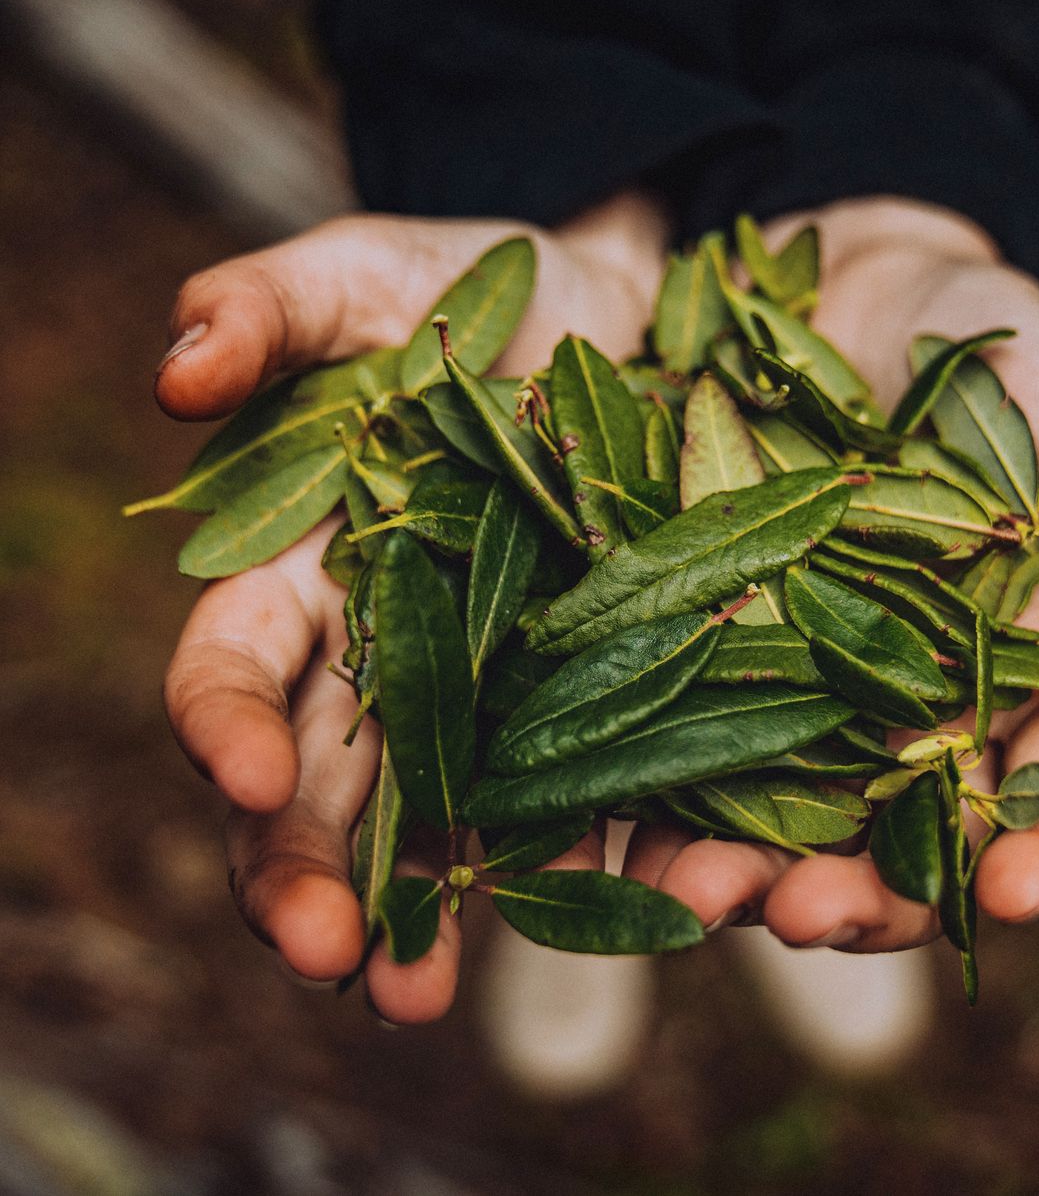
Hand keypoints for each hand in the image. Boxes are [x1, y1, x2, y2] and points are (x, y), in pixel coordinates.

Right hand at [159, 195, 670, 1020]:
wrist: (623, 315)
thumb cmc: (474, 288)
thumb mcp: (366, 276)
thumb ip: (269, 309)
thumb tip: (175, 375)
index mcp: (310, 574)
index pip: (243, 667)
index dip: (231, 723)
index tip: (248, 776)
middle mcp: (396, 659)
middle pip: (337, 787)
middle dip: (322, 878)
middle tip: (339, 967)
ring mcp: (509, 689)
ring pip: (459, 821)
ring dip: (448, 915)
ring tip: (435, 999)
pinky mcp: (618, 693)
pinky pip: (607, 786)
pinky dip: (610, 852)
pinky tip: (626, 908)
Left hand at [614, 196, 1038, 951]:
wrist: (844, 277)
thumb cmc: (993, 352)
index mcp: (1025, 675)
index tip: (1015, 892)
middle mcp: (910, 708)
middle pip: (903, 842)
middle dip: (865, 895)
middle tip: (813, 913)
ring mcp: (798, 688)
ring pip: (779, 818)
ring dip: (742, 875)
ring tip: (697, 893)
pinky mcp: (697, 651)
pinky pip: (671, 747)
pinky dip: (644, 802)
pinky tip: (606, 838)